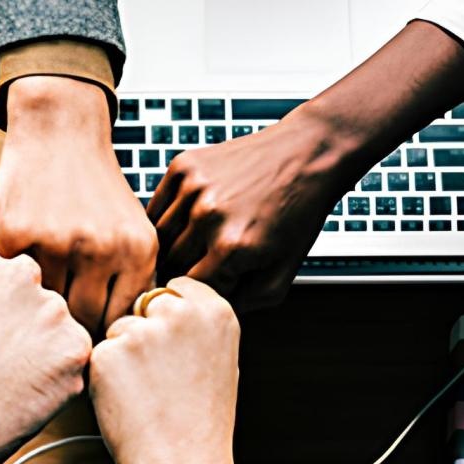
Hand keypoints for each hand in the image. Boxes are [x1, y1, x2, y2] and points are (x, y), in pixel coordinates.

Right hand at [0, 76, 156, 336]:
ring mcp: (54, 242)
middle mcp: (99, 248)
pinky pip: (13, 284)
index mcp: (136, 250)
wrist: (59, 133)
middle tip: (58, 329)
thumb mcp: (132, 230)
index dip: (103, 334)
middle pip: (83, 322)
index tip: (90, 335)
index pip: (119, 321)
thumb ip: (132, 282)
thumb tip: (122, 340)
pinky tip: (16, 280)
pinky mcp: (13, 236)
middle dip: (71, 328)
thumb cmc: (97, 189)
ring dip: (39, 310)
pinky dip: (13, 286)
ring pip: (45, 307)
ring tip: (35, 309)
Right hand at [0, 239, 92, 463]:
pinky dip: (57, 379)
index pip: (2, 274)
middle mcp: (20, 272)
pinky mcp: (75, 347)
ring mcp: (52, 309)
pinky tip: (24, 393)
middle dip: (22, 325)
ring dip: (42, 351)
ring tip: (7, 381)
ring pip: (57, 328)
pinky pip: (73, 360)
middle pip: (34, 297)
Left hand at [89, 277, 240, 463]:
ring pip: (118, 331)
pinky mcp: (108, 355)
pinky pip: (98, 355)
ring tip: (148, 394)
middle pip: (144, 305)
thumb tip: (168, 305)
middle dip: (144, 333)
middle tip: (160, 377)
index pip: (176, 288)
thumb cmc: (201, 424)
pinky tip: (129, 402)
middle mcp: (179, 314)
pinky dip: (105, 378)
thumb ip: (196, 327)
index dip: (168, 317)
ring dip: (123, 356)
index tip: (172, 343)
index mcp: (215, 312)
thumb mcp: (220, 361)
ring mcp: (141, 332)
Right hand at [147, 20, 463, 310]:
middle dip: (188, 268)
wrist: (307, 154)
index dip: (202, 291)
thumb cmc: (298, 211)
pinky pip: (156, 207)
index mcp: (231, 248)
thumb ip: (246, 302)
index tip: (213, 283)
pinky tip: (190, 218)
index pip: (191, 290)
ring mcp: (192, 189)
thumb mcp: (284, 271)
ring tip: (200, 240)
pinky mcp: (183, 167)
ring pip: (159, 236)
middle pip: (171, 264)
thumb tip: (209, 309)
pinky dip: (166, 218)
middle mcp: (207, 216)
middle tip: (208, 261)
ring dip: (174, 244)